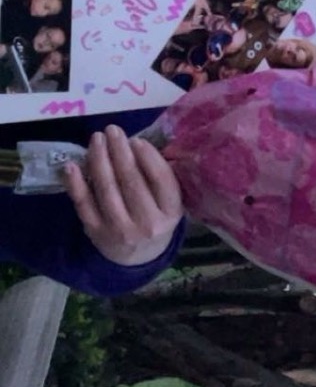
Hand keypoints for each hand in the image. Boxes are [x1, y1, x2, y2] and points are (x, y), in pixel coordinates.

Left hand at [61, 127, 183, 269]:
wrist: (139, 255)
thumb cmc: (156, 216)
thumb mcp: (169, 201)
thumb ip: (159, 176)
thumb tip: (134, 142)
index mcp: (172, 211)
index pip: (161, 180)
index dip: (148, 157)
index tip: (136, 139)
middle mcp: (148, 223)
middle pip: (131, 181)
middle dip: (119, 151)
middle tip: (112, 130)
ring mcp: (120, 230)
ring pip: (106, 190)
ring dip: (99, 160)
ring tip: (96, 139)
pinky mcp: (96, 233)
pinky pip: (84, 204)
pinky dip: (76, 184)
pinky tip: (72, 166)